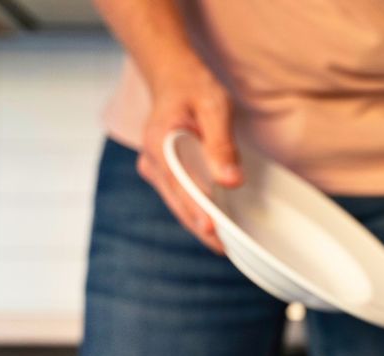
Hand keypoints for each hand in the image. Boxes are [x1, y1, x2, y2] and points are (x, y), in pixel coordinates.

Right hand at [136, 58, 240, 252]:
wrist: (174, 76)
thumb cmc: (194, 87)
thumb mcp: (214, 107)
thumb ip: (220, 143)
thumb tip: (231, 181)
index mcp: (158, 144)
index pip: (179, 186)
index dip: (196, 210)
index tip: (212, 230)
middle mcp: (152, 162)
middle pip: (177, 203)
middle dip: (201, 228)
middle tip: (226, 250)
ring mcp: (156, 170)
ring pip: (178, 205)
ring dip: (199, 225)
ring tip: (225, 247)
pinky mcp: (165, 174)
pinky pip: (181, 198)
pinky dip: (197, 213)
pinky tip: (216, 227)